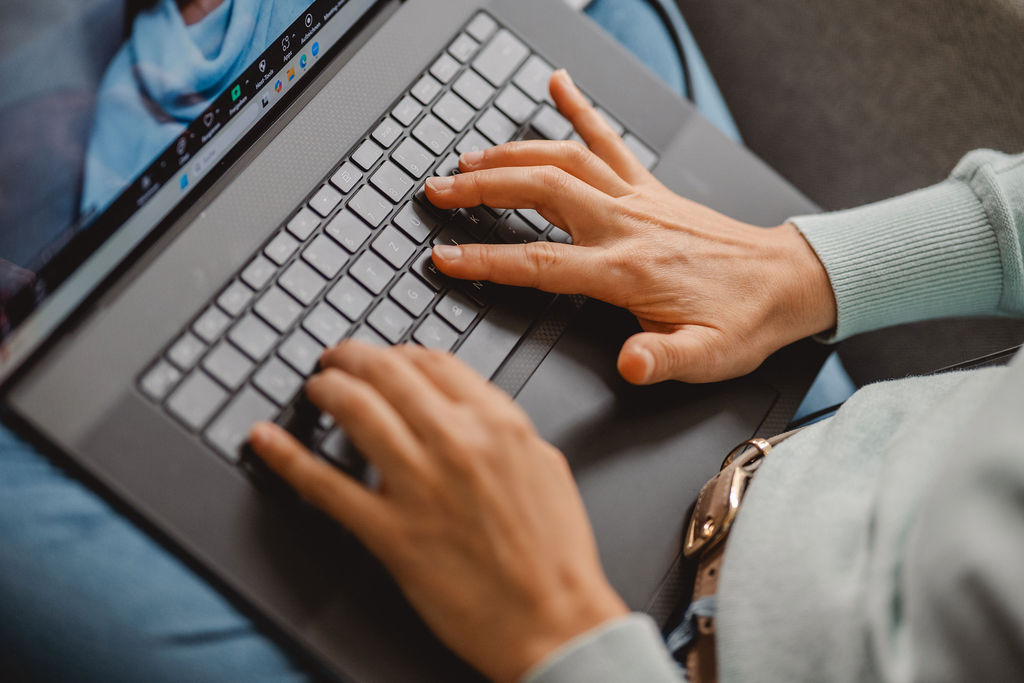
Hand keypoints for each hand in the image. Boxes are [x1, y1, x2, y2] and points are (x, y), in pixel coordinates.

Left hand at [250, 342, 627, 682]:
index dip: (399, 353)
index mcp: (498, 423)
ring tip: (314, 388)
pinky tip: (266, 440)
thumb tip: (467, 412)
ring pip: (355, 410)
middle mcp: (457, 442)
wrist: (555, 620)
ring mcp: (420, 485)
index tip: (386, 357)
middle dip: (352, 357)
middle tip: (336, 359)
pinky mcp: (391, 533)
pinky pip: (326, 485)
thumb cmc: (555, 553)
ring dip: (325, 389)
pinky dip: (288, 457)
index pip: (434, 362)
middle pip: (387, 373)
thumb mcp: (544, 467)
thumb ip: (502, 430)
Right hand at [425, 70, 835, 383]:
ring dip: (513, 153)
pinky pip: (610, 140)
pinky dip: (582, 110)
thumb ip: (664, 359)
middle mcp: (626, 224)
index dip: (487, 262)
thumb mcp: (707, 356)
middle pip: (540, 191)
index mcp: (627, 269)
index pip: (541, 263)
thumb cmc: (743, 319)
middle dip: (483, 187)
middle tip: (440, 190)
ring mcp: (637, 199)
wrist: (786, 281)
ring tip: (470, 156)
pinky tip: (560, 85)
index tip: (446, 258)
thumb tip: (630, 365)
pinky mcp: (649, 188)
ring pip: (564, 160)